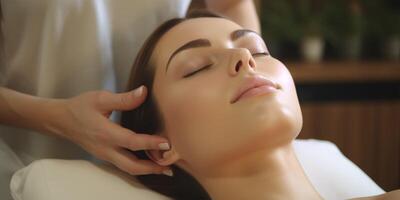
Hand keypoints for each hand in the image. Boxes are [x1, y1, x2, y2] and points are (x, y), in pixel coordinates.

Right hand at [53, 86, 171, 175]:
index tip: (166, 143)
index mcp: (105, 133)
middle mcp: (105, 148)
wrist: (60, 120)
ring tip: (164, 168)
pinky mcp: (105, 156)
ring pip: (128, 169)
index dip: (150, 143)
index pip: (131, 142)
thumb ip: (124, 98)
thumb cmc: (80, 107)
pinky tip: (149, 163)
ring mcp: (105, 155)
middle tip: (169, 165)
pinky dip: (138, 167)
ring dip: (147, 170)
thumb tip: (143, 92)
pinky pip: (123, 166)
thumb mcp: (101, 98)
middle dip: (152, 167)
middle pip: (131, 165)